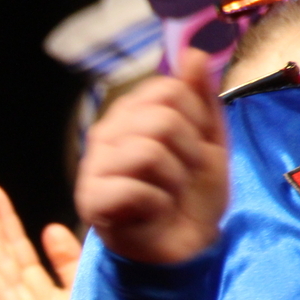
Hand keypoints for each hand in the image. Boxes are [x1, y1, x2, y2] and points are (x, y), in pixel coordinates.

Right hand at [76, 48, 227, 264]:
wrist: (184, 246)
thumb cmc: (191, 194)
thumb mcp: (208, 140)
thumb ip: (200, 97)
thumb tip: (191, 53)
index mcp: (130, 114)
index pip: (168, 90)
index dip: (195, 119)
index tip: (195, 147)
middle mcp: (106, 134)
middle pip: (161, 118)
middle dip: (188, 152)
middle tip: (182, 175)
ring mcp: (94, 166)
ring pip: (148, 152)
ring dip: (174, 181)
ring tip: (168, 194)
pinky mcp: (91, 200)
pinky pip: (137, 189)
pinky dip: (159, 206)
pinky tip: (152, 212)